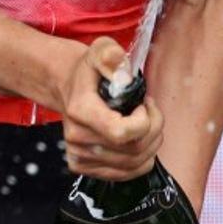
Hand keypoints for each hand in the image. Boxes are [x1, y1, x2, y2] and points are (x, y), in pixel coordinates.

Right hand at [58, 36, 163, 180]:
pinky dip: (142, 159)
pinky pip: (126, 174)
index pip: (121, 133)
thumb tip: (122, 73)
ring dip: (151, 144)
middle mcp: (76, 138)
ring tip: (147, 122)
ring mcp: (79, 156)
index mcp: (80, 110)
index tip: (143, 103)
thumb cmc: (89, 69)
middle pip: (132, 150)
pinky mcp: (84, 167)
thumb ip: (111, 55)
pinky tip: (139, 138)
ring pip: (133, 165)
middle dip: (154, 129)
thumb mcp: (100, 49)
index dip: (144, 121)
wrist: (68, 85)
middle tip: (150, 110)